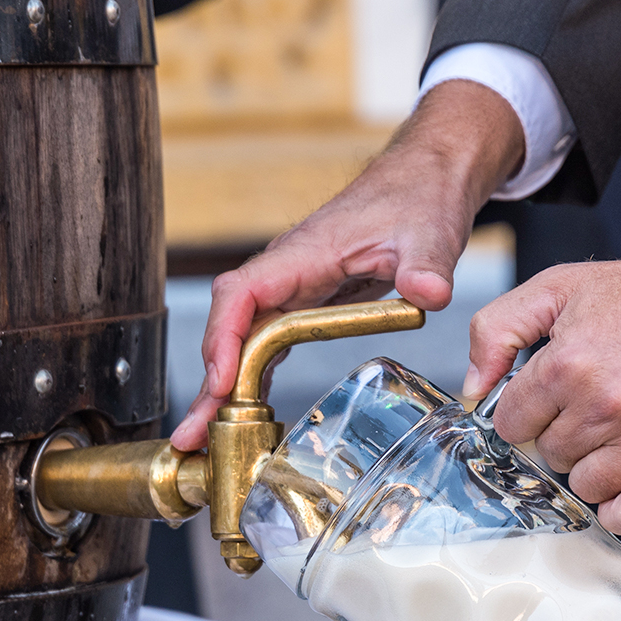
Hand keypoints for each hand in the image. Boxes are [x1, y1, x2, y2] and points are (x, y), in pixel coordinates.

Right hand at [170, 80, 525, 450]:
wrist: (424, 180)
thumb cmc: (417, 197)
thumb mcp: (428, 233)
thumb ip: (426, 264)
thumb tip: (429, 292)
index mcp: (302, 254)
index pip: (241, 295)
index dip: (223, 338)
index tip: (220, 381)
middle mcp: (285, 274)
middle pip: (230, 329)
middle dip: (209, 384)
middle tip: (191, 435)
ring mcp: (290, 290)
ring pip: (241, 342)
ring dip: (220, 391)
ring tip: (199, 440)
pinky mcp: (304, 304)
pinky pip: (265, 345)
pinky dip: (248, 380)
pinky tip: (239, 415)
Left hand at [465, 254, 620, 535]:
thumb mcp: (559, 287)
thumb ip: (498, 329)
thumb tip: (473, 386)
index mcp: (566, 366)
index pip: (511, 424)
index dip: (525, 413)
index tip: (544, 403)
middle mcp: (603, 407)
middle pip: (548, 456)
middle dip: (561, 435)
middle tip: (589, 408)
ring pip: (584, 487)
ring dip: (591, 467)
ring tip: (614, 433)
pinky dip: (620, 508)